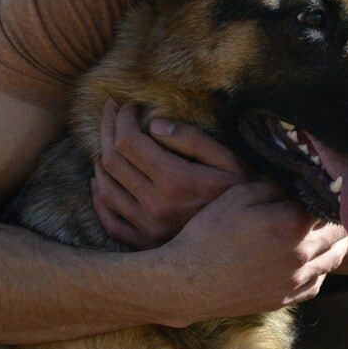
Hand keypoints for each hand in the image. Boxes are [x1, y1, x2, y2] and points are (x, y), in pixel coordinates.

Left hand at [90, 100, 247, 248]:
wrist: (247, 237)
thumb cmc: (240, 190)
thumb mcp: (227, 158)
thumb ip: (191, 139)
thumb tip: (153, 124)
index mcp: (176, 181)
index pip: (129, 141)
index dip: (121, 118)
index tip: (126, 105)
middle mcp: (157, 206)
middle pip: (112, 160)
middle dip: (107, 129)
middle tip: (110, 112)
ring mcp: (147, 228)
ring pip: (105, 188)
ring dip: (100, 160)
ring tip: (107, 142)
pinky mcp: (144, 244)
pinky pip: (109, 220)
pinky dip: (99, 198)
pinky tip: (101, 181)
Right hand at [153, 181, 347, 325]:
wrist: (188, 283)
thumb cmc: (209, 234)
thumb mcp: (237, 196)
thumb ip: (273, 186)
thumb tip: (297, 184)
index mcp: (292, 225)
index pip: (330, 206)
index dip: (328, 194)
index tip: (322, 188)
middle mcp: (302, 255)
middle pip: (339, 233)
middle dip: (334, 218)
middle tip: (321, 208)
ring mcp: (296, 281)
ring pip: (334, 259)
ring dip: (332, 243)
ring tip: (319, 231)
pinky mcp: (286, 299)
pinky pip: (317, 282)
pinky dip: (318, 268)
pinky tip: (305, 258)